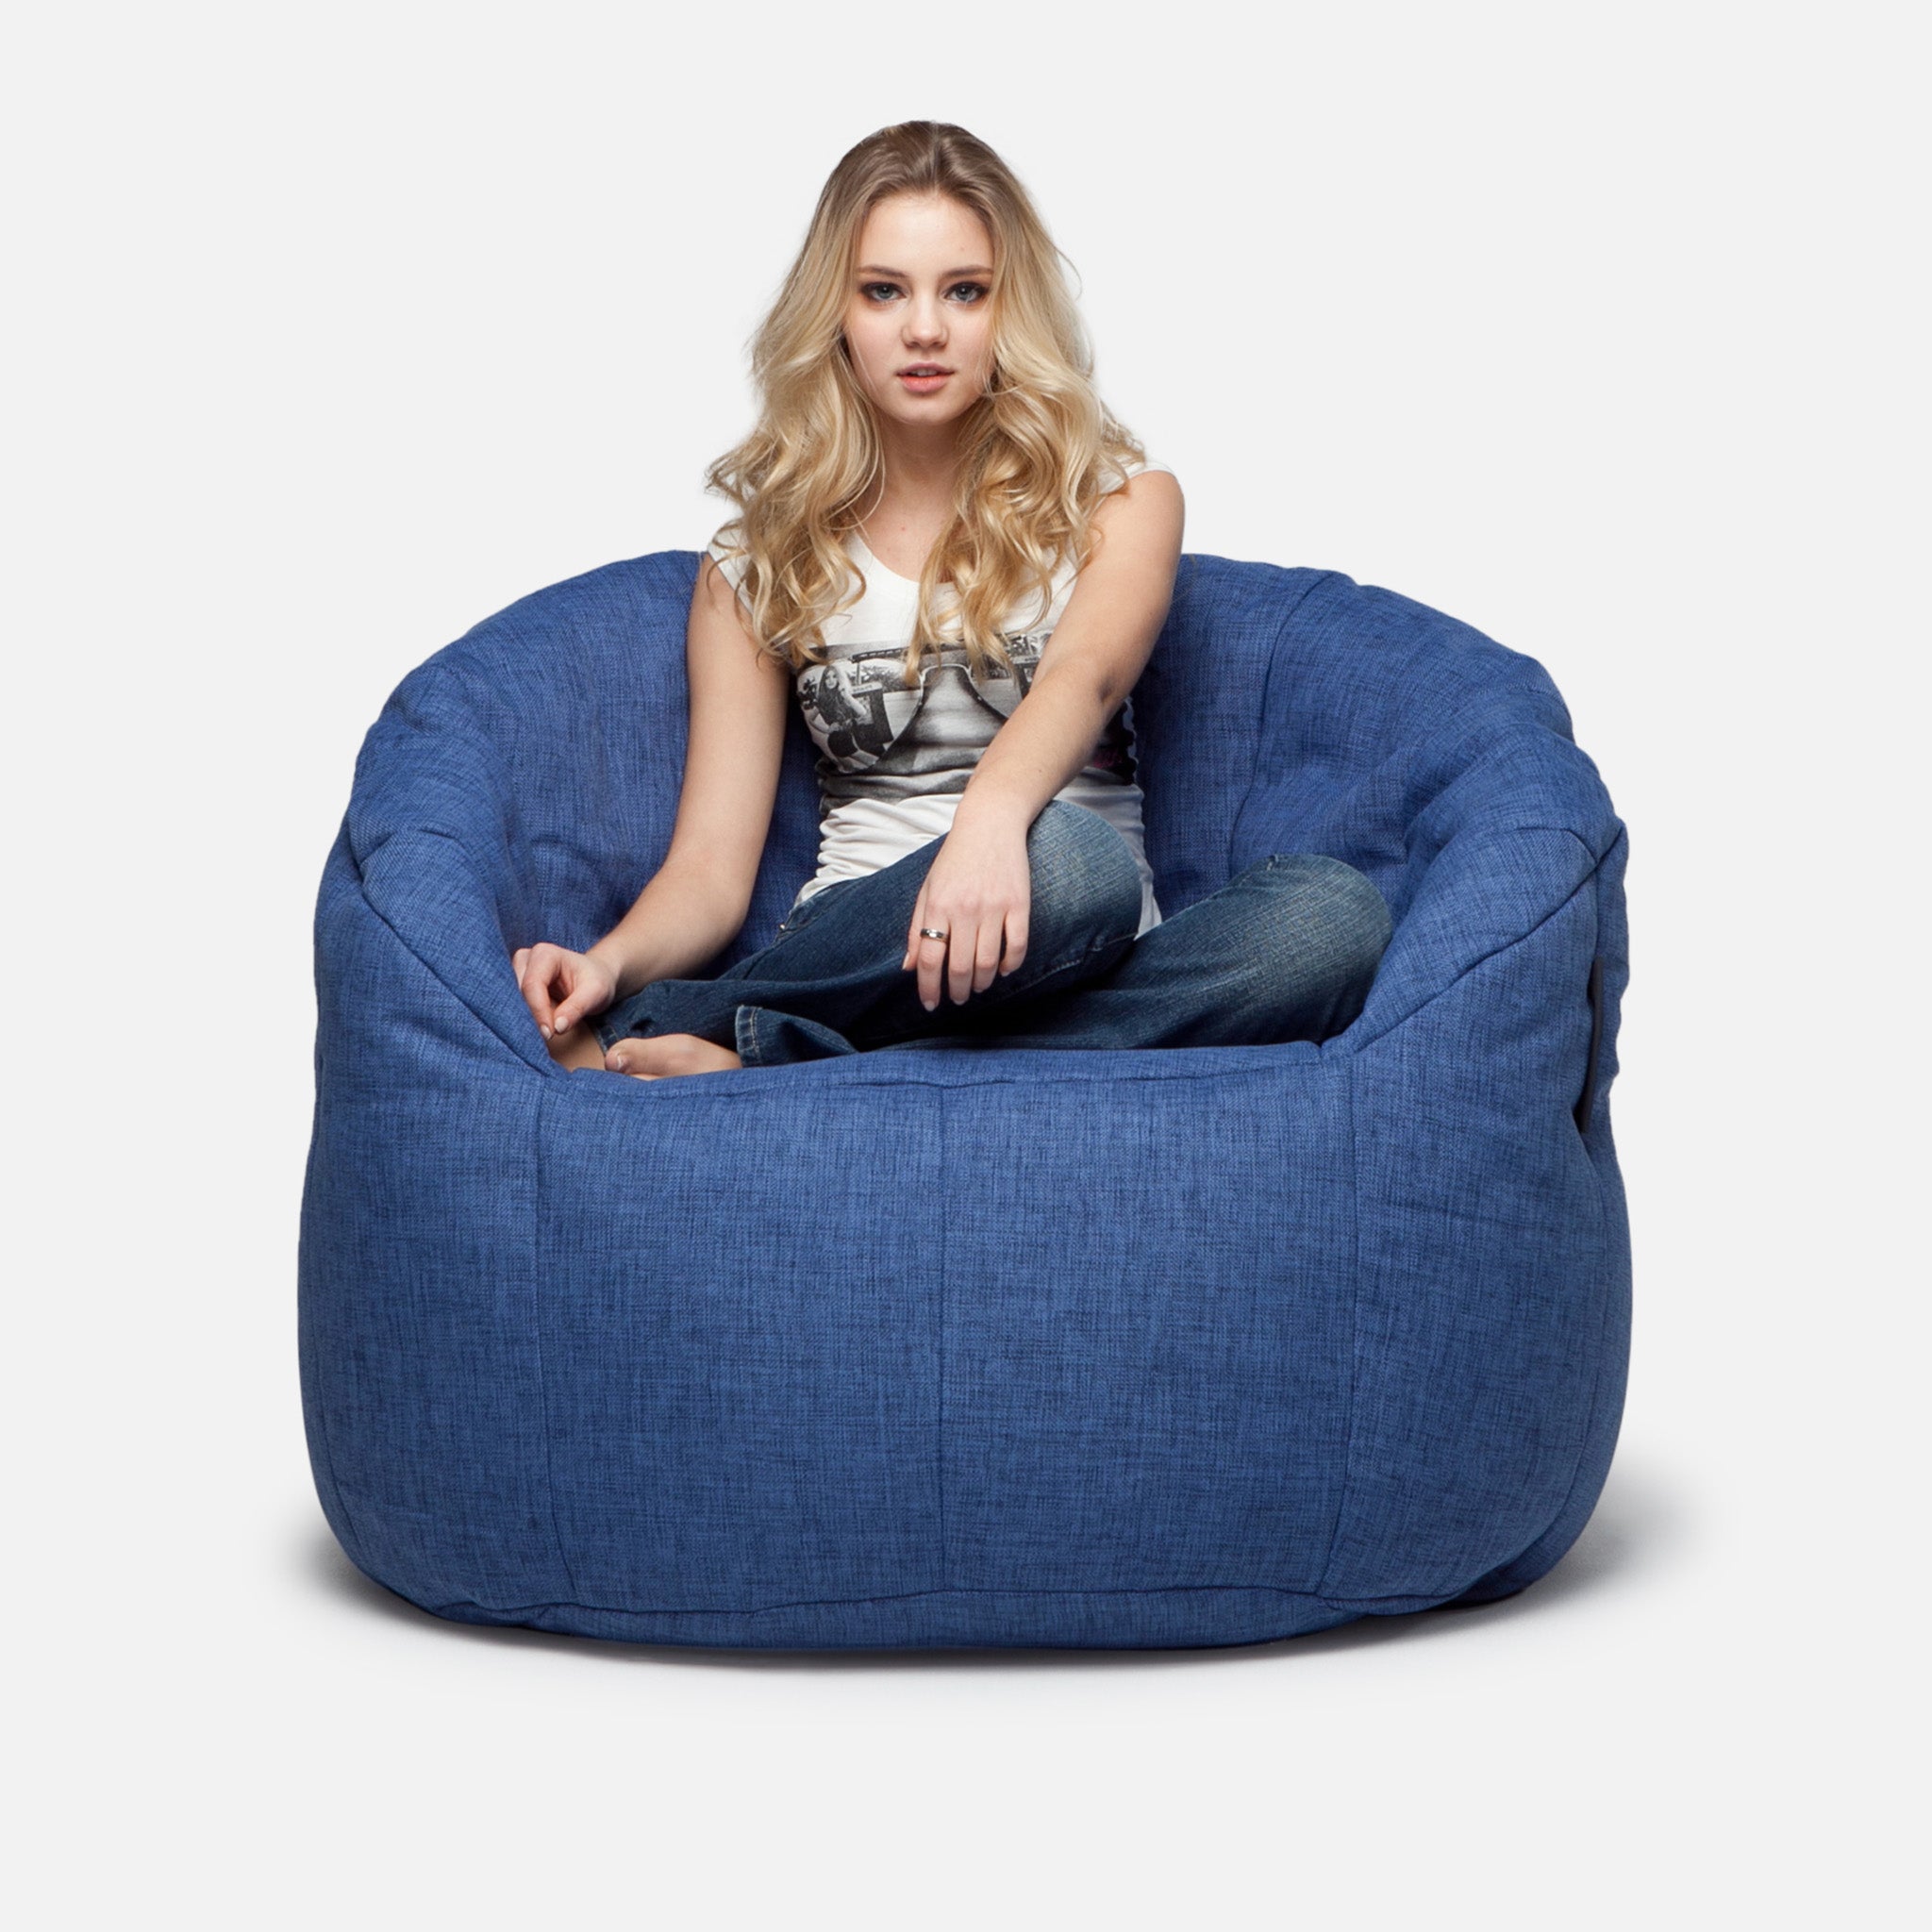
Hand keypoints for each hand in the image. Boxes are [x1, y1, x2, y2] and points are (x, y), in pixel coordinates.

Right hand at [511, 942, 618, 1040]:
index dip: (538, 1012)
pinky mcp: (515, 985)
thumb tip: (557, 1028)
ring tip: (542, 1034)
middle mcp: (525, 959)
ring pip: (511, 1000)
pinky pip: (512, 1005)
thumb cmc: (596, 981)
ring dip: (524, 1019)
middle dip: (529, 1017)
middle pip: (517, 993)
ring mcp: (517, 971)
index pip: (532, 985)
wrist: (595, 977)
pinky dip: (523, 1019)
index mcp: (544, 954)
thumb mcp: (596, 993)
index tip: (549, 1034)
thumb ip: (577, 1008)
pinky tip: (535, 1030)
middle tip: (545, 1037)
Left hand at [901, 814, 1031, 1011]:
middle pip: (959, 966)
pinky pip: (1017, 946)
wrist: (989, 825)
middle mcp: (965, 908)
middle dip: (957, 991)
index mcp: (938, 905)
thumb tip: (908, 967)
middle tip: (958, 998)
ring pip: (988, 962)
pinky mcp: (1019, 904)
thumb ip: (916, 928)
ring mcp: (994, 907)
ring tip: (979, 987)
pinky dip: (1010, 965)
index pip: (929, 959)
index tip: (930, 1004)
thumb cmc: (954, 860)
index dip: (928, 988)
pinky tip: (1003, 971)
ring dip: (982, 983)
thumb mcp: (928, 890)